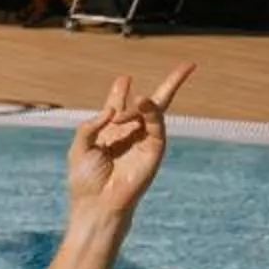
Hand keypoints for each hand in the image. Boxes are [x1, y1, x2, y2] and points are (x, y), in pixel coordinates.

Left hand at [68, 63, 191, 218]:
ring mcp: (144, 141)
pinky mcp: (154, 150)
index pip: (118, 106)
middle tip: (188, 65)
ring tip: (137, 99)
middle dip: (170, 84)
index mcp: (109, 133)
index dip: (120, 91)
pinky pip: (157, 126)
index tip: (124, 78)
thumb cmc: (85, 180)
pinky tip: (143, 102)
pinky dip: (151, 112)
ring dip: (144, 104)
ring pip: (156, 112)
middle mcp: (130, 134)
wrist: (97, 204)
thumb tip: (110, 111)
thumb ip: (89, 126)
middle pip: (150, 104)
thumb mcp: (79, 148)